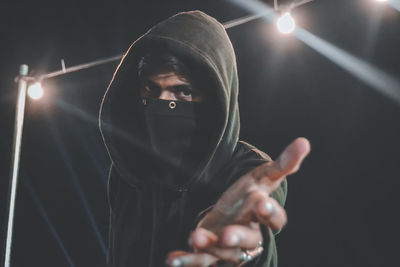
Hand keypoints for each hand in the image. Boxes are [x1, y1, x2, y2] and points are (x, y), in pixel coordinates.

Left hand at [166, 138, 310, 266]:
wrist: (232, 214)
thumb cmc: (250, 195)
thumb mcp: (264, 177)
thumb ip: (283, 164)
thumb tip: (304, 141)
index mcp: (264, 217)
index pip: (275, 220)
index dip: (270, 213)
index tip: (260, 203)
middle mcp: (250, 235)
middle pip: (249, 241)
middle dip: (238, 237)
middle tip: (227, 235)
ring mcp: (230, 247)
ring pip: (224, 254)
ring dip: (210, 248)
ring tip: (196, 237)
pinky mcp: (211, 254)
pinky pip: (201, 261)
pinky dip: (188, 260)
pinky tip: (172, 258)